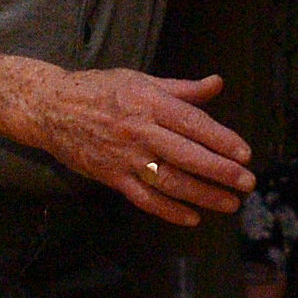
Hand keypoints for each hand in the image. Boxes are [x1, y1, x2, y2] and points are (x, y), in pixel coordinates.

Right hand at [29, 66, 252, 225]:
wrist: (51, 108)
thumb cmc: (100, 90)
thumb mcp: (141, 80)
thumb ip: (182, 89)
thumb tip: (217, 83)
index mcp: (150, 102)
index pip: (194, 124)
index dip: (222, 140)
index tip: (245, 154)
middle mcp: (139, 131)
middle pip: (187, 156)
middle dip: (221, 172)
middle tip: (247, 183)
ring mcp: (125, 157)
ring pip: (170, 181)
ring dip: (203, 195)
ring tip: (229, 203)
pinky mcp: (112, 177)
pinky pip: (145, 198)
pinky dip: (169, 210)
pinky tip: (192, 217)